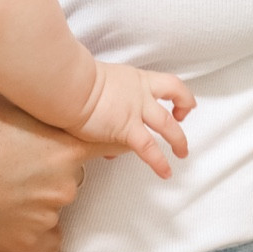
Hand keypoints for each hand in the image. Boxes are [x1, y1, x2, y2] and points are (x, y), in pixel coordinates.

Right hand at [0, 89, 103, 251]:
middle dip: (52, 168)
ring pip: (53, 204)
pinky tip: (2, 212)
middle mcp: (66, 185)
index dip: (106, 141)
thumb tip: (57, 103)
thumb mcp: (8, 101)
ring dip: (37, 197)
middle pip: (72, 175)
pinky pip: (42, 237)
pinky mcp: (28, 244)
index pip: (110, 145)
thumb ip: (42, 108)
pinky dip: (29, 228)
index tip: (105, 142)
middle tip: (15, 160)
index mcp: (68, 148)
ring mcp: (48, 217)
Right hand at [77, 63, 194, 178]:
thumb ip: (104, 96)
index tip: (179, 101)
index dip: (178, 93)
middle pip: (175, 97)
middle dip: (184, 110)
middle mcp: (140, 93)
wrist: (68, 85)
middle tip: (183, 121)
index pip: (166, 83)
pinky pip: (149, 148)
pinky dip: (159, 162)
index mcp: (135, 79)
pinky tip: (165, 172)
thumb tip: (98, 112)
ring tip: (182, 153)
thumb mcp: (96, 82)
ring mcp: (136, 111)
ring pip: (168, 125)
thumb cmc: (73, 80)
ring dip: (178, 140)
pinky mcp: (127, 129)